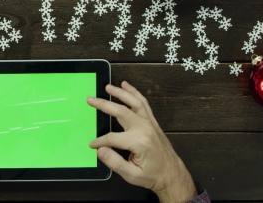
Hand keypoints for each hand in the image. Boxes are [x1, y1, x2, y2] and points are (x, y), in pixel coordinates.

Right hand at [87, 82, 196, 202]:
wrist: (172, 174)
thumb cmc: (153, 176)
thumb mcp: (132, 175)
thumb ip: (114, 163)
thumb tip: (100, 151)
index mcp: (138, 142)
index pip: (112, 138)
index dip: (100, 141)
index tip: (92, 145)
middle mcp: (144, 129)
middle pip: (120, 112)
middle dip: (104, 104)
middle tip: (90, 100)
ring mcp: (149, 123)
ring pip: (133, 102)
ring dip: (120, 93)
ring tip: (108, 87)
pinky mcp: (152, 122)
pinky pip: (143, 104)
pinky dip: (134, 93)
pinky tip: (126, 86)